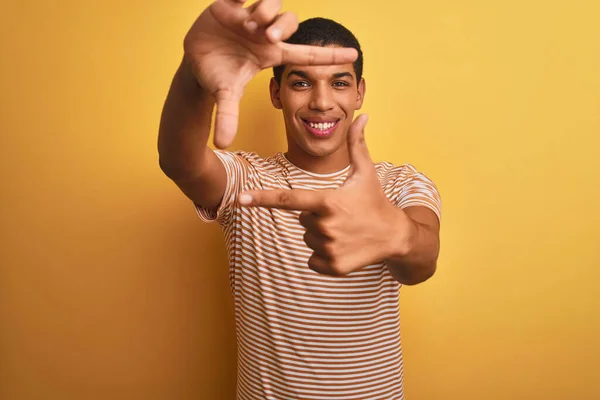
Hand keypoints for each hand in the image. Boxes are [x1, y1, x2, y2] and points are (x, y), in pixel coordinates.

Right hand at [183, 0, 358, 148]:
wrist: (196, 60)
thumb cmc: (218, 76)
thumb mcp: (225, 94)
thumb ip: (227, 115)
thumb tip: (222, 143)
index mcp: (271, 54)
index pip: (306, 55)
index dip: (329, 56)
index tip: (353, 56)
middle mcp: (264, 34)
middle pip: (288, 22)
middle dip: (280, 27)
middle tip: (266, 36)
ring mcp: (250, 18)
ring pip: (271, 4)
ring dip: (264, 12)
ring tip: (246, 25)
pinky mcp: (231, 5)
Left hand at [238, 115, 416, 275]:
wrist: (395, 236)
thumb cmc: (375, 201)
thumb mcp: (366, 172)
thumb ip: (357, 144)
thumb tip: (363, 115)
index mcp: (327, 202)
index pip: (287, 200)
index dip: (261, 198)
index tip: (239, 199)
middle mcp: (325, 226)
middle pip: (302, 221)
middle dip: (316, 217)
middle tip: (341, 215)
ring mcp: (329, 248)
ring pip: (308, 239)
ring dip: (321, 236)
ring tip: (345, 231)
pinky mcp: (333, 266)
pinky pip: (313, 260)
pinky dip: (324, 255)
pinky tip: (344, 247)